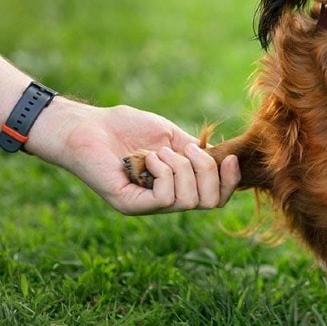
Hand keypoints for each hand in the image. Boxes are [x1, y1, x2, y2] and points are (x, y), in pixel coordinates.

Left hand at [29, 99, 240, 214]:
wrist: (89, 126)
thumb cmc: (127, 127)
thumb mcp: (172, 137)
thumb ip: (196, 151)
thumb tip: (225, 159)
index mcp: (180, 184)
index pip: (216, 198)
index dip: (230, 181)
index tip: (230, 157)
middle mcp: (167, 199)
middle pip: (209, 202)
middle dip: (208, 171)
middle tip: (186, 150)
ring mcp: (148, 205)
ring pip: (189, 200)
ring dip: (182, 169)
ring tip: (160, 151)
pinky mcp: (130, 205)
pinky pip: (165, 198)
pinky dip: (164, 173)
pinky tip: (148, 158)